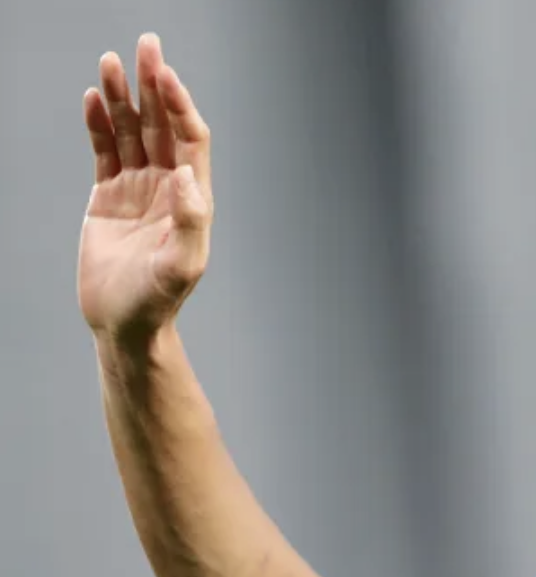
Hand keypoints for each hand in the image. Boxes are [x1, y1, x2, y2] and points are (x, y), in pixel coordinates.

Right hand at [78, 33, 212, 343]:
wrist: (124, 324)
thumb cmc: (158, 301)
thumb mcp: (181, 265)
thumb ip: (189, 221)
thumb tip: (187, 176)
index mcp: (192, 198)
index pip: (190, 138)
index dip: (180, 105)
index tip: (165, 76)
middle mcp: (168, 187)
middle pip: (162, 124)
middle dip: (154, 85)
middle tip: (146, 45)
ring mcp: (138, 189)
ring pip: (132, 132)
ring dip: (123, 97)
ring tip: (111, 62)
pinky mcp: (108, 197)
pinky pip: (105, 151)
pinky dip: (100, 125)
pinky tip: (94, 99)